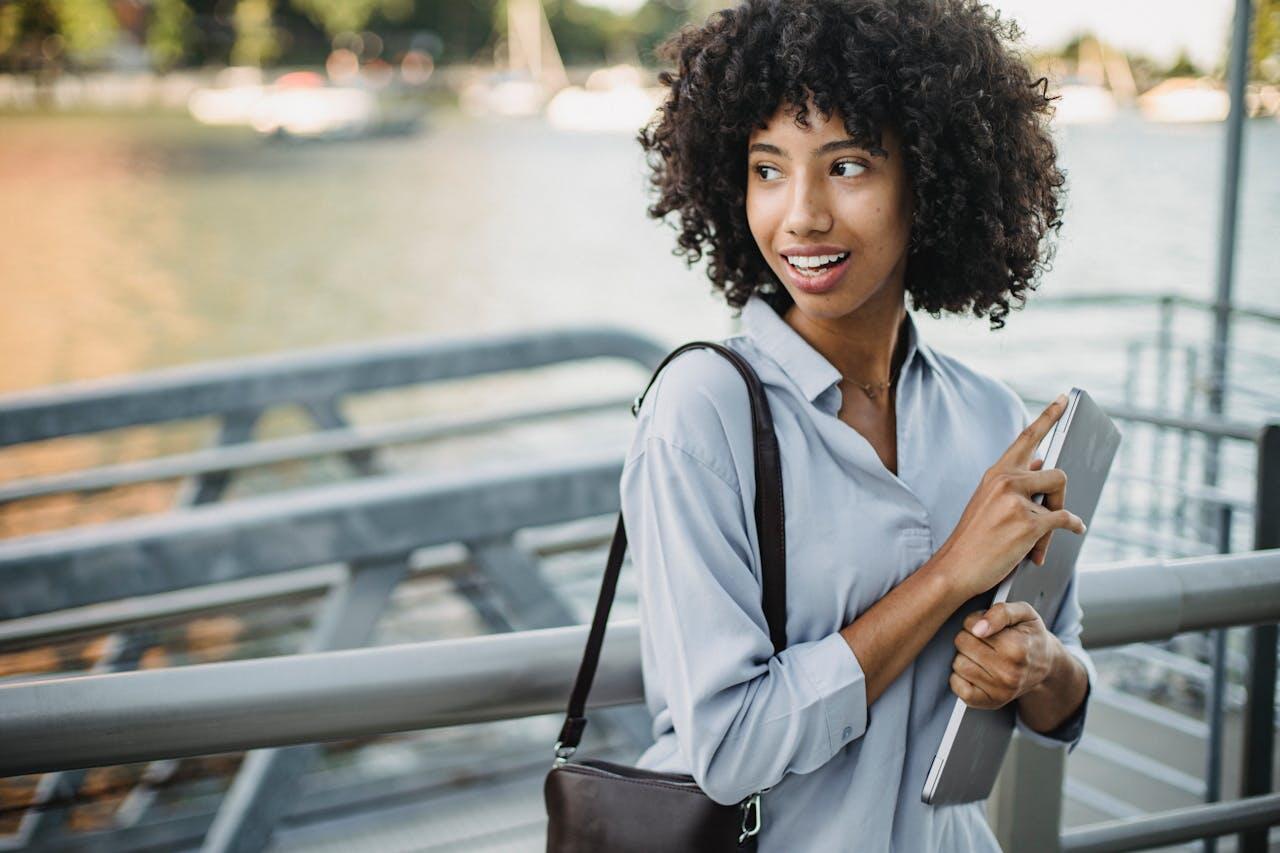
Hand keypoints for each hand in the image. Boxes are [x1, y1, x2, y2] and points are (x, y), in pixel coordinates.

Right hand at [935, 393, 1086, 600]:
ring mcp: (1016, 500)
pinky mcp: (1028, 522)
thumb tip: (1042, 462)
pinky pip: (1064, 520)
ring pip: (1060, 500)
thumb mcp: (989, 502)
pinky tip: (1075, 530)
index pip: (1026, 437)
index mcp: (995, 473)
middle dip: (1061, 497)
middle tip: (1054, 512)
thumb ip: (1016, 481)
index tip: (1064, 399)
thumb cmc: (972, 539)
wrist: (955, 567)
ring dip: (1058, 519)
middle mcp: (1005, 480)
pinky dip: (1072, 527)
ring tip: (1042, 539)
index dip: (1048, 417)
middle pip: (1056, 473)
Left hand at [949, 602, 1058, 709]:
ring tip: (981, 655)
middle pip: (961, 643)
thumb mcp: (1024, 613)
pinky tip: (975, 670)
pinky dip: (959, 677)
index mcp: (1017, 647)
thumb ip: (1001, 612)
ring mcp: (999, 690)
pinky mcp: (989, 702)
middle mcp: (1009, 672)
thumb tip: (977, 628)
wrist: (1042, 665)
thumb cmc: (1029, 635)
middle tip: (985, 641)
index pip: (970, 625)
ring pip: (958, 664)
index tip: (987, 626)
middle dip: (968, 637)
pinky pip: (957, 686)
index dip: (975, 621)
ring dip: (964, 656)